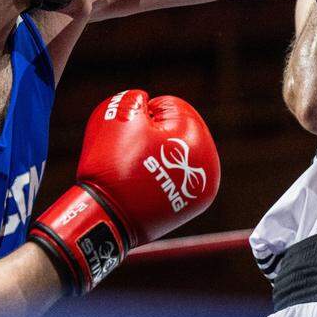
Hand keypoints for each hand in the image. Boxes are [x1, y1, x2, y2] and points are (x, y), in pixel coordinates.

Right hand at [28, 90, 219, 294]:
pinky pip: (169, 179)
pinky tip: (140, 187)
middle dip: (151, 137)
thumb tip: (146, 104)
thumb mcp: (118, 116)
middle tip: (130, 154)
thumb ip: (135, 99)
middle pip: (174, 132)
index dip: (141, 116)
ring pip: (171, 156)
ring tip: (134, 172)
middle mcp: (209, 165)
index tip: (129, 136)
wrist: (107, 217)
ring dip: (154, 158)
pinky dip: (156, 178)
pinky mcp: (189, 206)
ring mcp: (201, 188)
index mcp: (198, 137)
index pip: (169, 107)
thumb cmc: (113, 164)